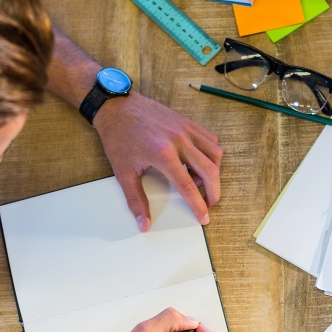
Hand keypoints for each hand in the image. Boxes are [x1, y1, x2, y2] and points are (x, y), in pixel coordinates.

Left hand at [93, 92, 222, 230]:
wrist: (116, 107)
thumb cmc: (118, 137)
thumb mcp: (123, 173)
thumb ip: (136, 200)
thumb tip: (144, 224)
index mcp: (162, 154)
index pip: (188, 186)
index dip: (198, 205)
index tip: (204, 218)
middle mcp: (179, 140)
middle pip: (210, 171)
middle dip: (214, 192)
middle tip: (209, 203)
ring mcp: (185, 129)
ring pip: (215, 153)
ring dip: (214, 172)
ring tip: (200, 181)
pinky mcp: (187, 122)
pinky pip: (210, 139)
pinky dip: (210, 154)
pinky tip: (197, 162)